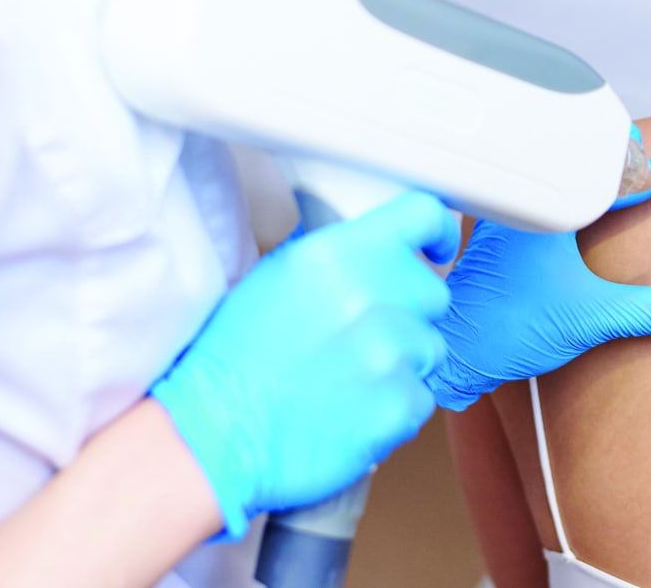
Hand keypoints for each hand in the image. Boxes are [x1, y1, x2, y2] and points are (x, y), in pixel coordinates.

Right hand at [151, 192, 457, 539]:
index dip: (439, 232)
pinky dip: (394, 409)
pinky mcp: (398, 405)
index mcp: (338, 254)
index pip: (423, 215)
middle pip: (433, 293)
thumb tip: (385, 252)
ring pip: (430, 349)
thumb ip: (342, 258)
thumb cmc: (234, 358)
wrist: (211, 434)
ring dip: (400, 365)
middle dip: (408, 315)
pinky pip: (421, 399)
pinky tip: (350, 412)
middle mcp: (371, 295)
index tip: (438, 249)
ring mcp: (388, 352)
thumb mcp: (280, 276)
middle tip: (359, 340)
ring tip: (345, 381)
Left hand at [427, 128, 650, 410]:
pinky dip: (591, 196)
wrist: (451, 352)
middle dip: (649, 158)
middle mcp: (534, 198)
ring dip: (615, 176)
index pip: (632, 176)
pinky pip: (561, 197)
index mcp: (554, 205)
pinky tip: (603, 209)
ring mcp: (519, 212)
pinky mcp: (511, 231)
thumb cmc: (505, 330)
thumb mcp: (591, 319)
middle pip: (603, 161)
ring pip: (578, 177)